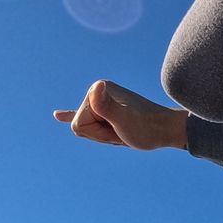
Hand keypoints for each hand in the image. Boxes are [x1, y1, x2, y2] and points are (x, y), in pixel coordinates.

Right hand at [53, 80, 188, 150]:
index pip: (79, 124)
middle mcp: (98, 92)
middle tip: (122, 130)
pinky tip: (58, 115)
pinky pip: (82, 115)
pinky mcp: (104, 110)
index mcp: (98, 89)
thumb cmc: (146, 128)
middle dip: (101, 135)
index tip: (118, 128)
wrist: (165, 129)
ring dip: (105, 136)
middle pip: (82, 126)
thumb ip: (108, 106)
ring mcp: (101, 101)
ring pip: (88, 130)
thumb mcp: (125, 120)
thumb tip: (97, 86)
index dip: (98, 133)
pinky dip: (69, 116)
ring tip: (123, 130)